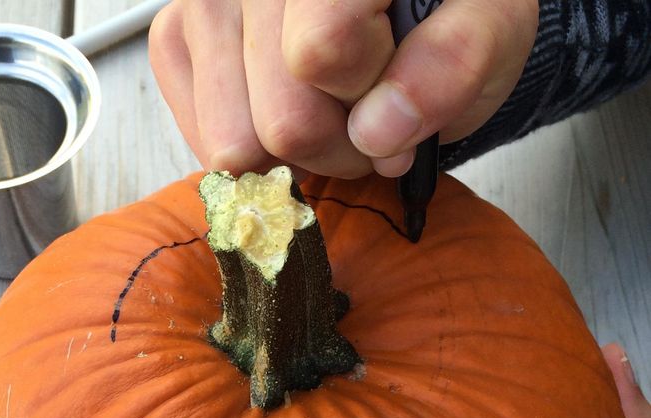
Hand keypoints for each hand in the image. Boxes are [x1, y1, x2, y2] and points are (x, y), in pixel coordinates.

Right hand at [149, 0, 538, 177]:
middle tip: (366, 117)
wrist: (398, 4)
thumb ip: (456, 63)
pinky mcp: (176, 37)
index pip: (322, 52)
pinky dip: (253, 147)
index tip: (395, 92)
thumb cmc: (443, 13)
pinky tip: (282, 110)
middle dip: (336, 143)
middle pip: (281, 118)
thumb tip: (379, 129)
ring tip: (327, 112)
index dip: (367, 98)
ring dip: (293, 152)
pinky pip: (204, 143)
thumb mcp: (491, 27)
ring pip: (236, 142)